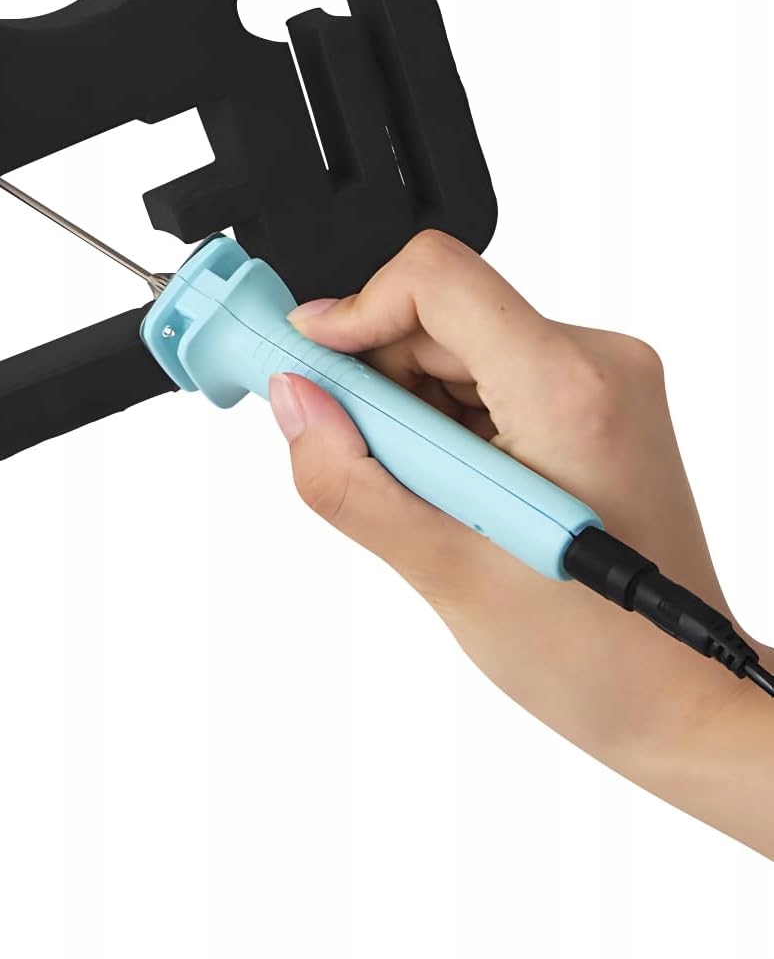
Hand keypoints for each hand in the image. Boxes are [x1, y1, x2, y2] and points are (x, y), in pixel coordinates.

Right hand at [269, 229, 773, 856]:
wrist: (683, 695)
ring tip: (422, 494)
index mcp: (569, 392)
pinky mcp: (590, 396)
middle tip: (354, 454)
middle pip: (435, 314)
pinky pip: (480, 371)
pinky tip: (451, 488)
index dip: (354, 312)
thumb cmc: (600, 654)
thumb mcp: (446, 573)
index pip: (435, 279)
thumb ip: (350, 480)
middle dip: (376, 380)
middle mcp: (597, 363)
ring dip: (408, 409)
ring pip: (451, 343)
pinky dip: (441, 420)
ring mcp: (599, 377)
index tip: (305, 362)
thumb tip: (292, 400)